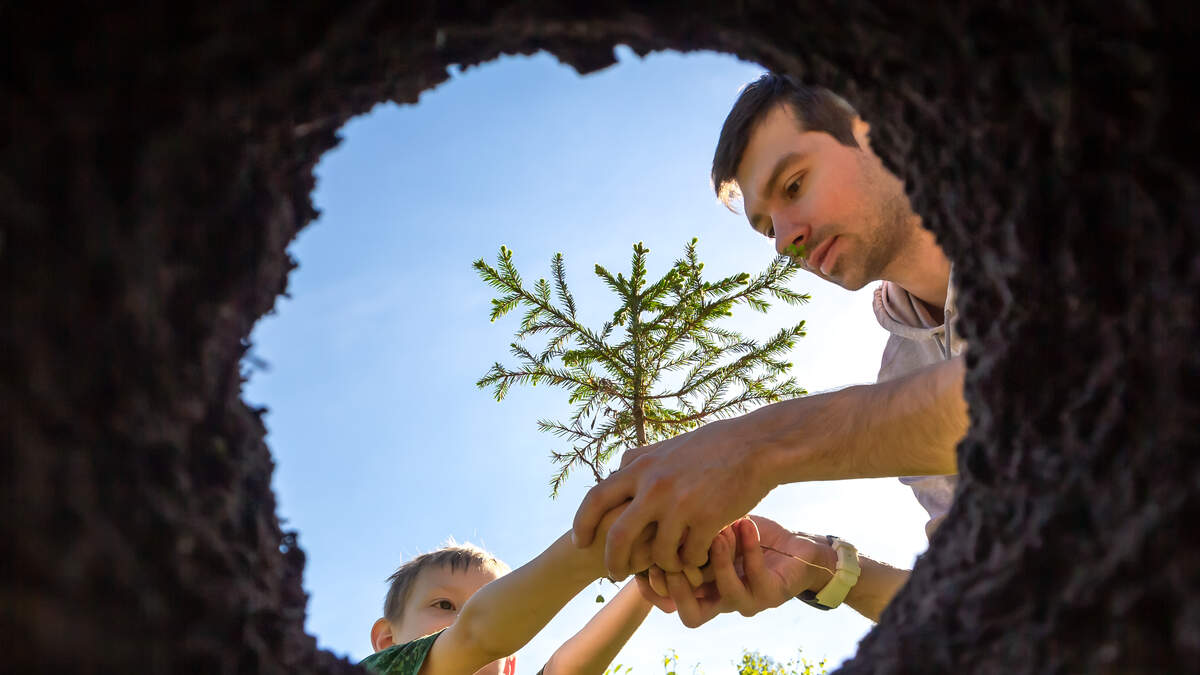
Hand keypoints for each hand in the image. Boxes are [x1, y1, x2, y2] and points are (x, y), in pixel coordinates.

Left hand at [572, 417, 773, 576]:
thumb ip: (641, 459)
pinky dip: (691, 562)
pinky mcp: (708, 521)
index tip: (580, 540)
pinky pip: (690, 556)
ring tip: (670, 563)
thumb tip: (618, 467)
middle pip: (618, 537)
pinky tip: (697, 557)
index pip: (595, 498)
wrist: (756, 447)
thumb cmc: (712, 445)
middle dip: (613, 561)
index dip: (582, 523)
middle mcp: (655, 487)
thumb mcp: (668, 446)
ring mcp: (681, 506)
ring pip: (658, 553)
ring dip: (662, 564)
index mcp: (641, 467)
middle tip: (615, 573)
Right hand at [649, 516, 832, 628]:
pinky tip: (745, 524)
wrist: (793, 547)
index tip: (651, 548)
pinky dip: (749, 548)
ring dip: (721, 561)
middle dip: (681, 585)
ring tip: (719, 532)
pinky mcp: (772, 594)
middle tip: (677, 548)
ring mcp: (747, 601)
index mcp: (699, 589)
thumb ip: (679, 527)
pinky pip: (756, 577)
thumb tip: (641, 511)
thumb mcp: (707, 527)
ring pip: (726, 595)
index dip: (654, 584)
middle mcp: (720, 601)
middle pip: (690, 614)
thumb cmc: (745, 537)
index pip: (666, 601)